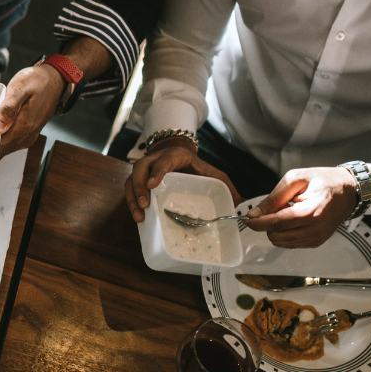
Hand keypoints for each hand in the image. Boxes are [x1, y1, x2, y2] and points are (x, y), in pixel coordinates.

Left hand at [0, 63, 64, 156]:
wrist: (55, 80)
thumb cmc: (37, 81)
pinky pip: (11, 143)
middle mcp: (25, 136)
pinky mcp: (28, 134)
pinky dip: (0, 140)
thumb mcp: (19, 89)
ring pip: (5, 148)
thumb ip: (7, 110)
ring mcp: (27, 137)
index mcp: (22, 127)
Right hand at [123, 137, 240, 221]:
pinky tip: (138, 216)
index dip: (157, 171)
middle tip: (145, 205)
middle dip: (139, 187)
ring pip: (131, 179)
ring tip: (140, 216)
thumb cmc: (198, 169)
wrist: (182, 159)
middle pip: (140, 168)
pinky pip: (129, 189)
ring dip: (132, 198)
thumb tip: (241, 204)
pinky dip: (131, 202)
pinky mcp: (138, 180)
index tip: (153, 185)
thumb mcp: (214, 175)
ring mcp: (145, 169)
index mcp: (175, 155)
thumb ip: (226, 187)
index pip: (164, 160)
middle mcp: (155, 159)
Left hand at [244, 166, 359, 247]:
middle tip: (279, 206)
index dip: (257, 223)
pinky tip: (295, 219)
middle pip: (276, 236)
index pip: (276, 224)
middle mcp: (315, 230)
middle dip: (269, 223)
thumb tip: (254, 214)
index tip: (246, 219)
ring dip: (277, 229)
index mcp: (311, 213)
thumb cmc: (324, 181)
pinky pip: (290, 243)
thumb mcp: (296, 179)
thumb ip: (273, 198)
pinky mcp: (316, 243)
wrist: (349, 190)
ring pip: (280, 242)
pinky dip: (286, 232)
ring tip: (289, 211)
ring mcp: (316, 239)